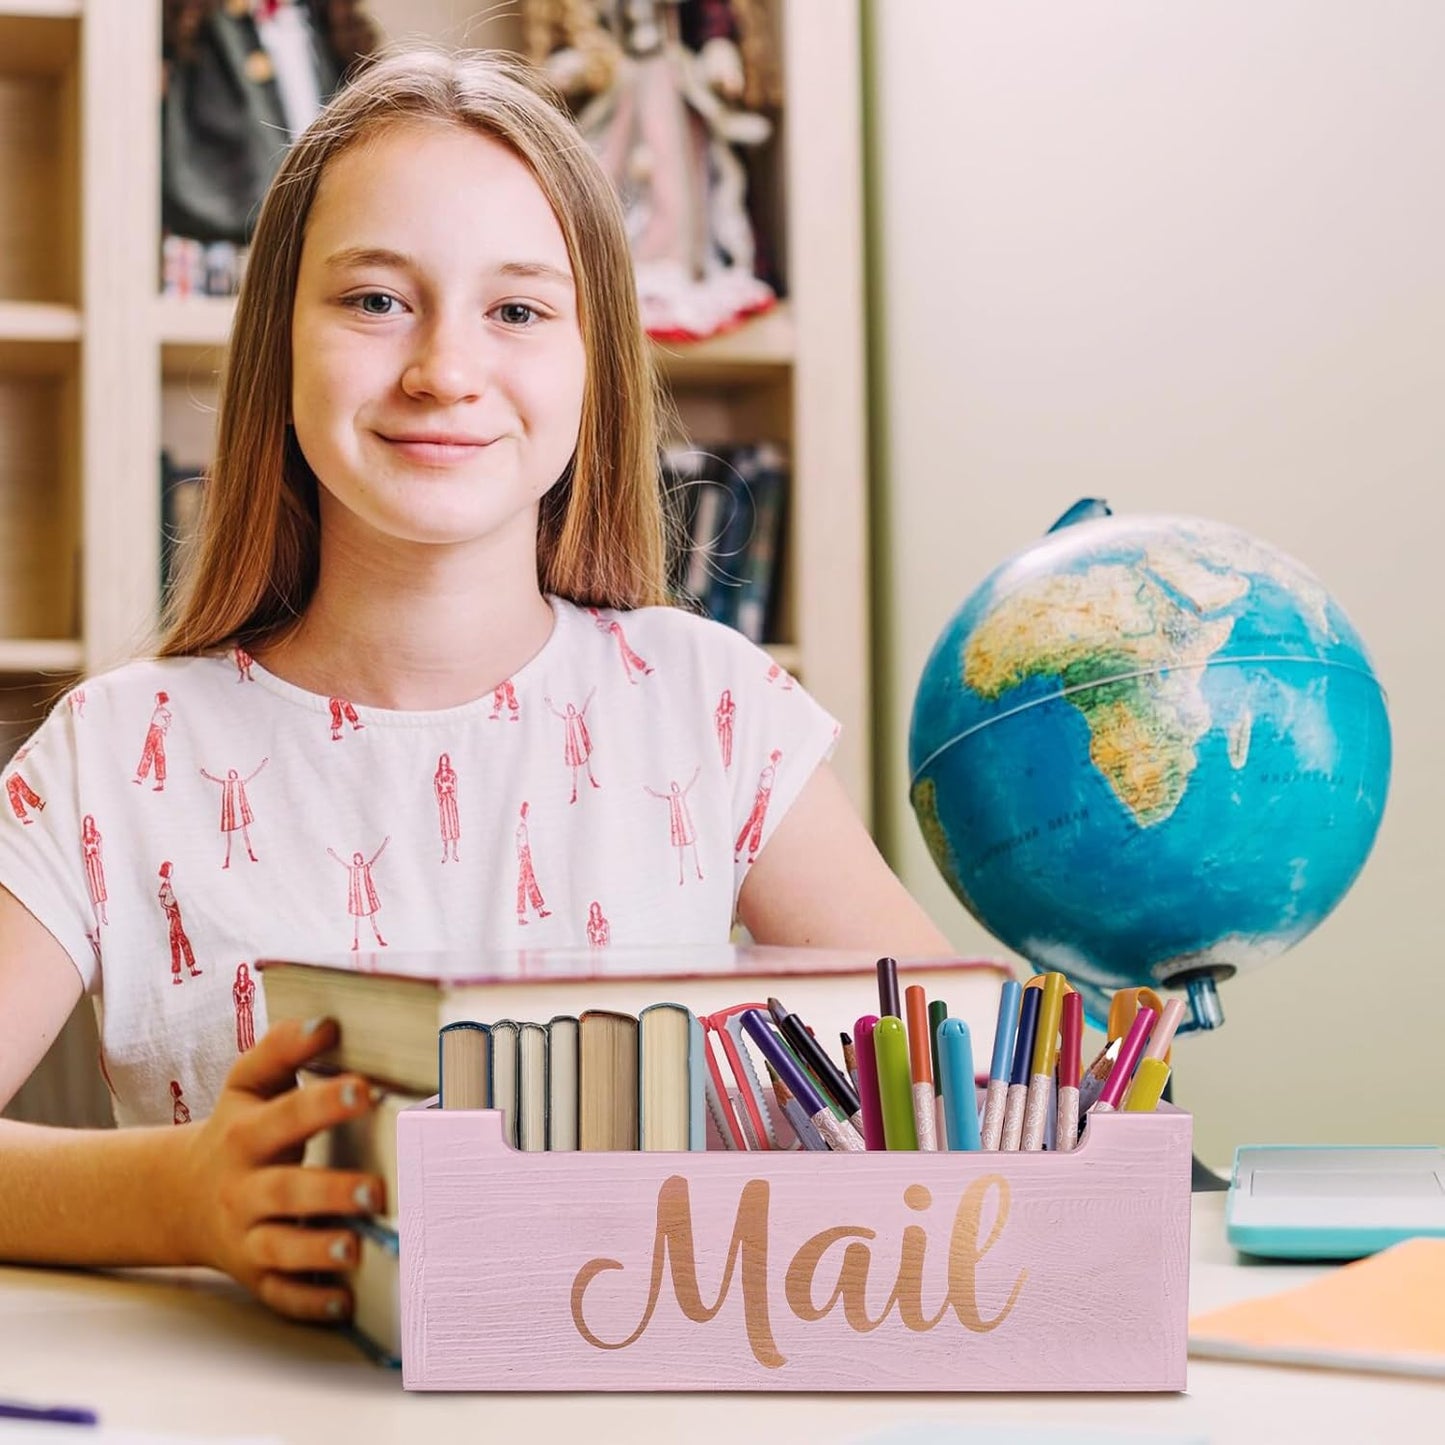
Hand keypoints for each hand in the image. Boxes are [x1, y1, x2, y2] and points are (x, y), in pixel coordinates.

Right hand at [173, 1017, 383, 1323]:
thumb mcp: (249, 1083)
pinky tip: (344, 1300)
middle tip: (375, 1190)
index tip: (366, 1089)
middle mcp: (244, 1189)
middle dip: (328, 1192)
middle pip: (284, 1192)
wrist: (180, 1196)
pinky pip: (280, 1296)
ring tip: (355, 1247)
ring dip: (317, 1252)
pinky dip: (309, 1302)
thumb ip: (283, 1048)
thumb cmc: (239, 1129)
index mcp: (247, 1135)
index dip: (324, 1102)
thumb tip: (327, 1022)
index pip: (286, 1116)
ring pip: (280, 1250)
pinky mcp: (256, 1276)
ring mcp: (248, 1236)